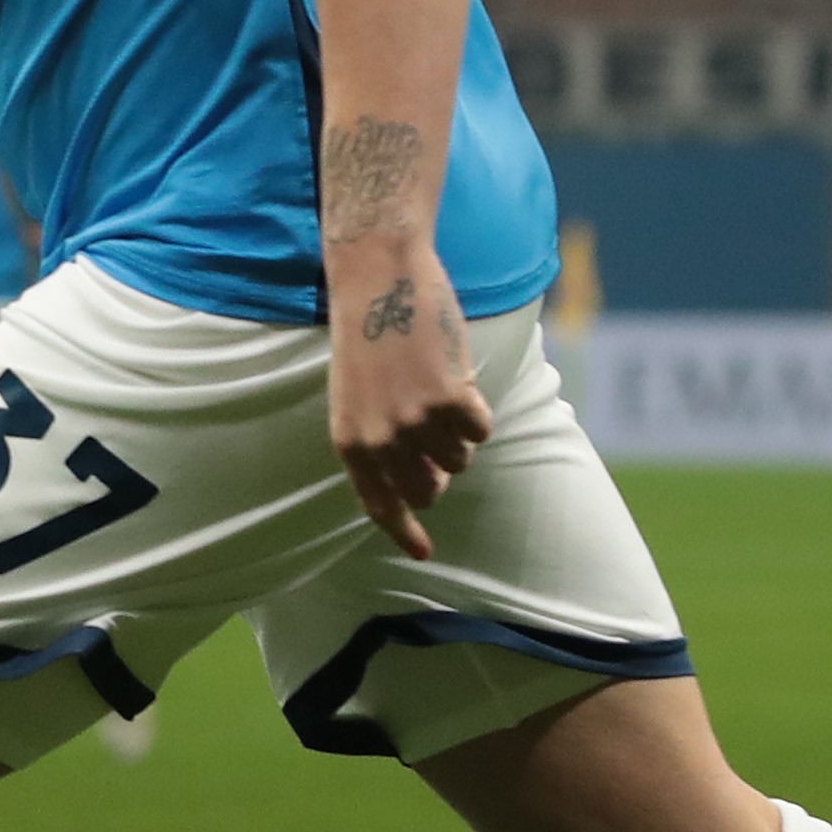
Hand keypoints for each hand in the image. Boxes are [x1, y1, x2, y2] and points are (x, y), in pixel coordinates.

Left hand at [325, 236, 491, 558]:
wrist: (378, 278)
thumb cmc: (367, 334)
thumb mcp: (354, 397)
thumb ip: (378, 440)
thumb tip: (417, 482)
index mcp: (350, 442)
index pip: (380, 505)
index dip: (404, 532)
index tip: (424, 554)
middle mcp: (380, 441)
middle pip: (429, 490)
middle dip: (439, 469)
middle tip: (435, 429)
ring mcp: (415, 422)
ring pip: (460, 459)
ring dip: (458, 432)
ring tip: (438, 388)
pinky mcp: (450, 398)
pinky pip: (481, 428)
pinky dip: (478, 408)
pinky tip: (456, 375)